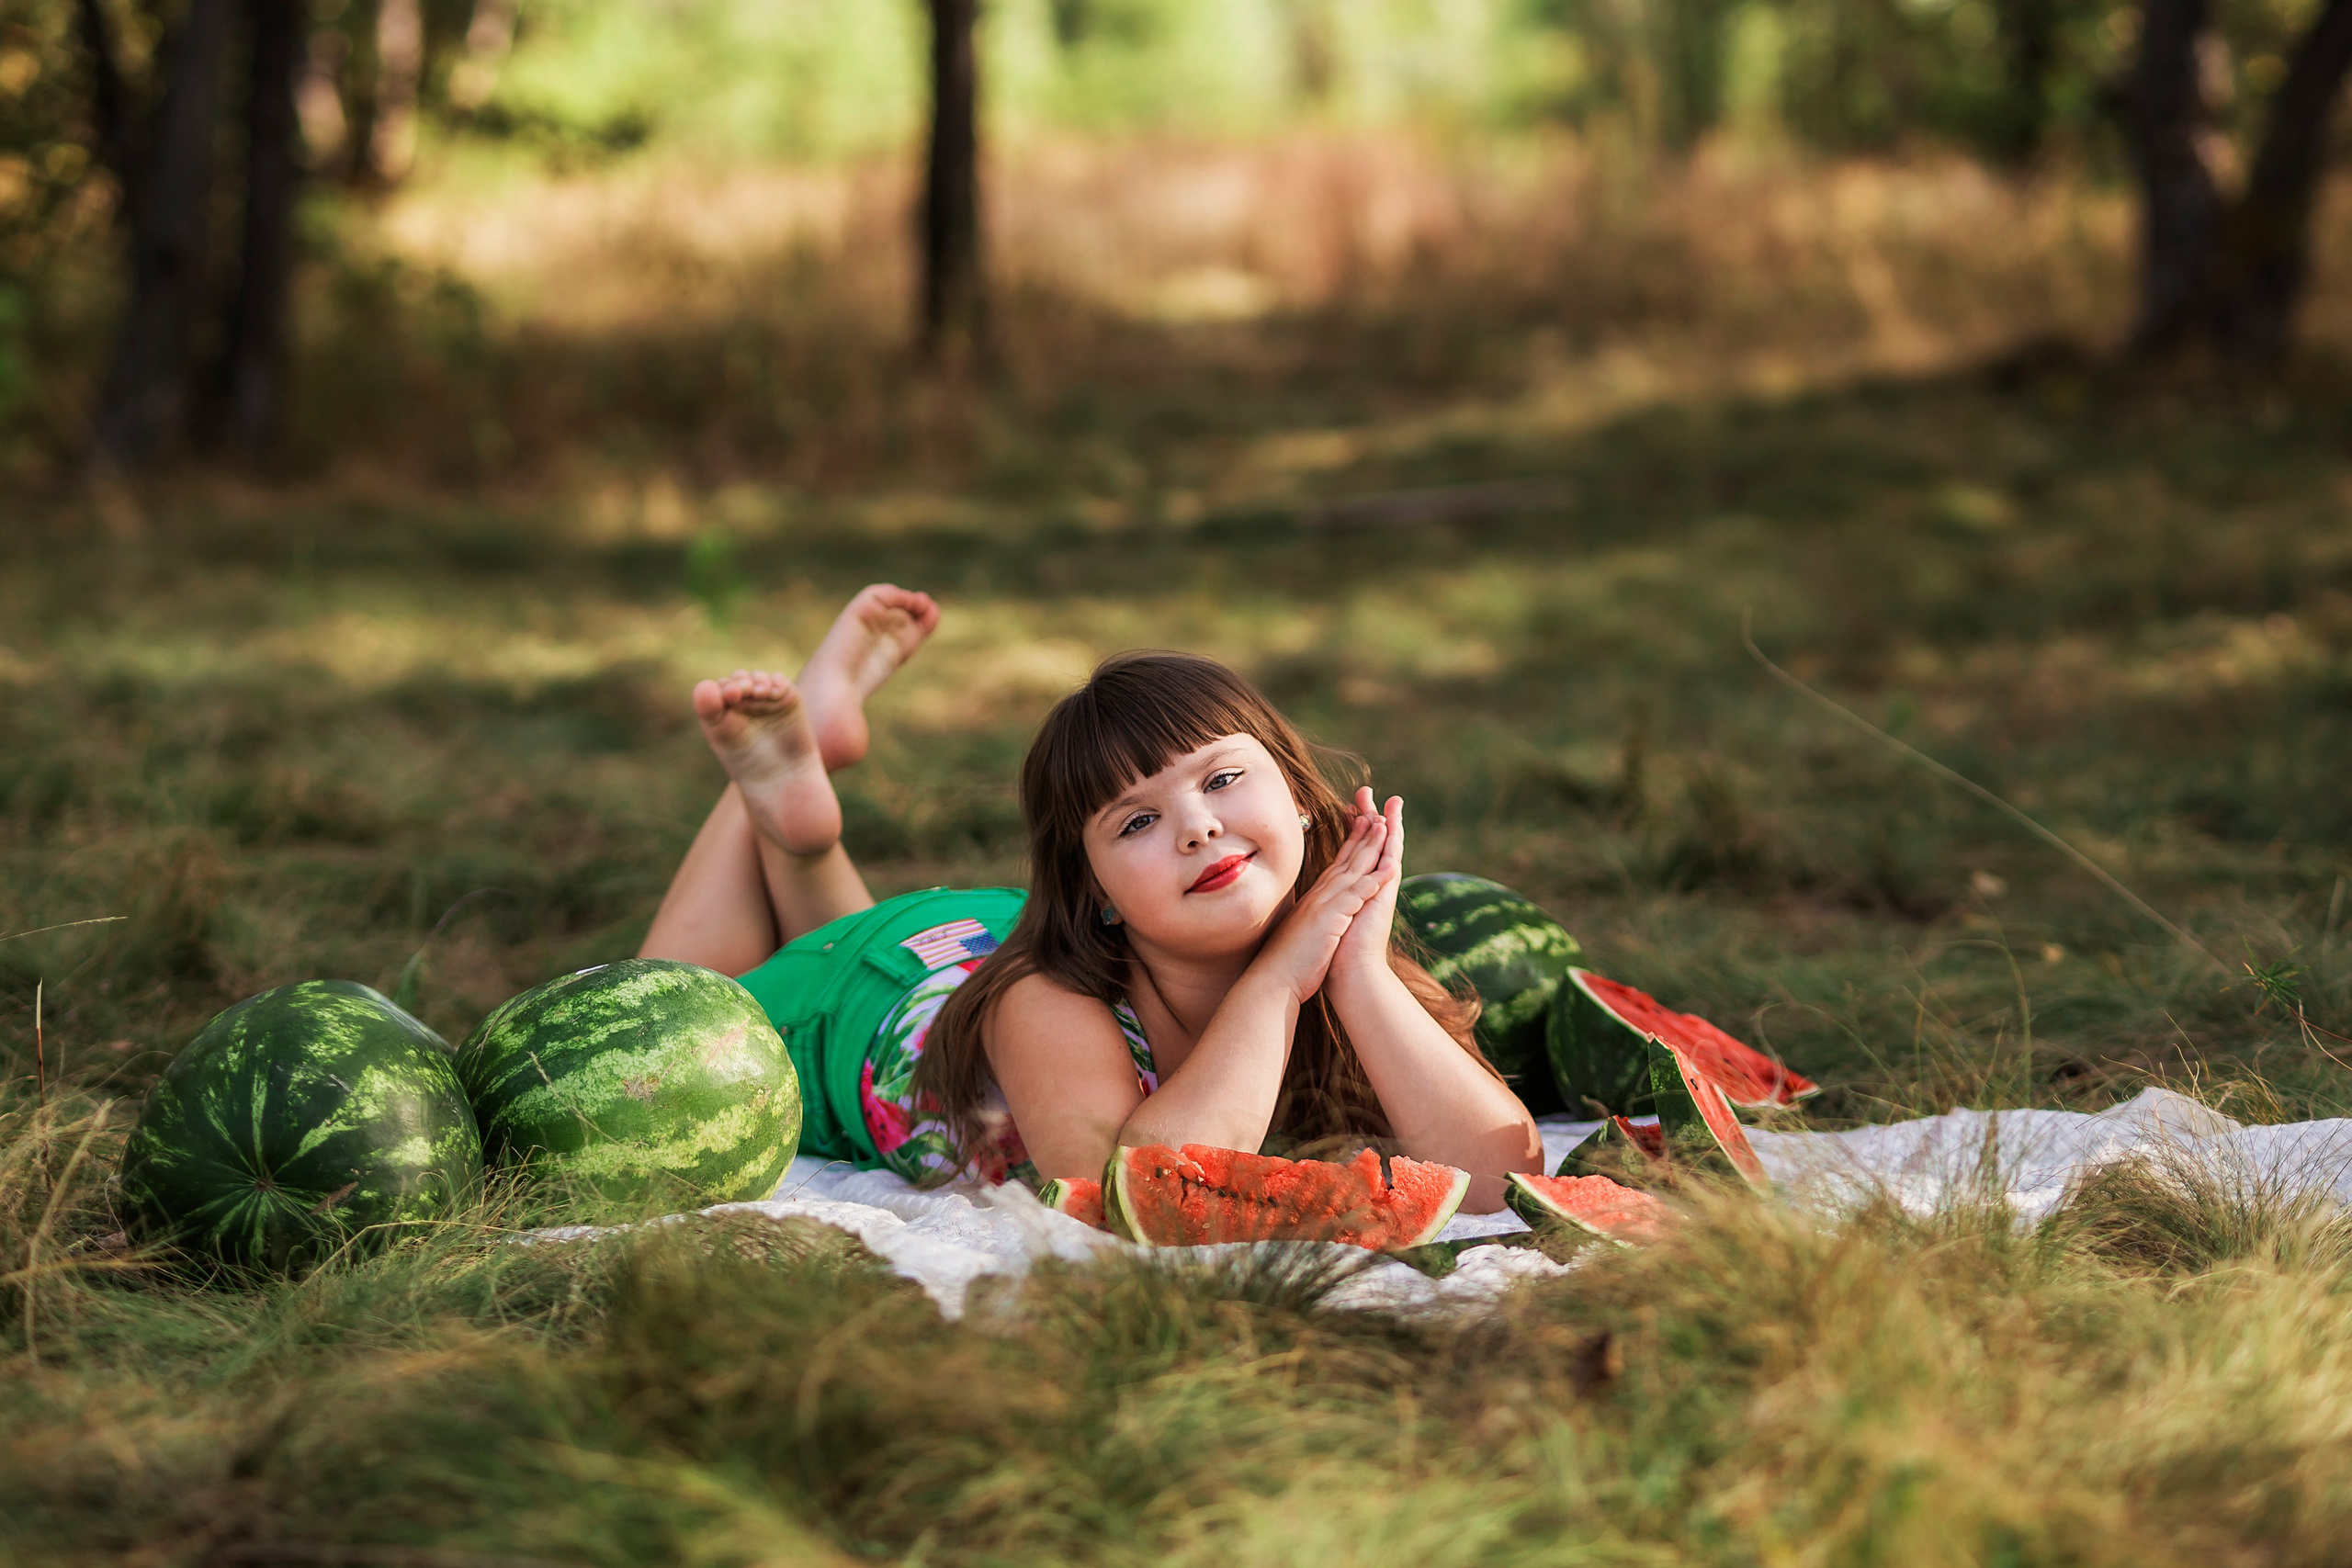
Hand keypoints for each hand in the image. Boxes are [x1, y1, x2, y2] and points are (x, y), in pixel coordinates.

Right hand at [1247, 803, 1392, 1004]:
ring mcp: (1324, 905)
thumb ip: (1311, 919)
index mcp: (1315, 900)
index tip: (1361, 826)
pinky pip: (1356, 896)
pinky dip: (1372, 881)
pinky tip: (1389, 869)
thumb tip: (1314, 916)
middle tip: (1377, 814)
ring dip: (1370, 848)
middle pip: (1346, 860)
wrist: (1273, 981)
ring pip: (1352, 870)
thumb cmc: (1288, 962)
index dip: (1350, 844)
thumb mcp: (1302, 932)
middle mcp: (1319, 897)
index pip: (1337, 866)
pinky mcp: (1330, 919)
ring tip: (1386, 827)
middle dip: (1362, 835)